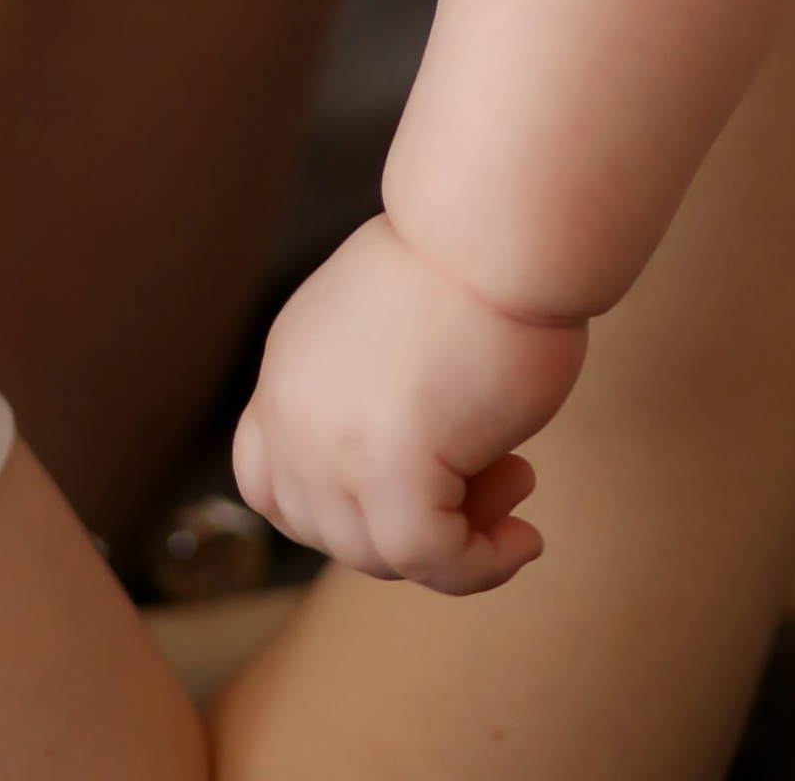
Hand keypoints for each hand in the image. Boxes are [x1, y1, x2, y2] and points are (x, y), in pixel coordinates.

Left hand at [233, 213, 563, 590]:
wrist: (494, 227)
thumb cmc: (471, 263)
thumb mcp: (390, 334)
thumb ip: (375, 396)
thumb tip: (423, 468)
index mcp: (290, 367)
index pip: (268, 480)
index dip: (336, 509)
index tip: (414, 488)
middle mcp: (293, 409)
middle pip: (329, 529)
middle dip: (414, 523)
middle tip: (494, 476)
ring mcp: (332, 444)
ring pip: (379, 555)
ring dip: (456, 540)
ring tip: (517, 479)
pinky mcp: (393, 469)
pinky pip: (431, 561)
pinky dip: (482, 566)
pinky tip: (526, 538)